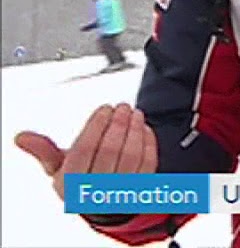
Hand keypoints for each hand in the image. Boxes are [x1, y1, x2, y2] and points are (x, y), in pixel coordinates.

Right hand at [14, 103, 157, 200]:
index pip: (84, 150)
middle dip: (118, 123)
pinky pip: (148, 164)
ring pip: (132, 156)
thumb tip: (21, 136)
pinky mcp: (140, 190)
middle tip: (122, 106)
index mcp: (70, 184)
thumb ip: (43, 150)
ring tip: (135, 113)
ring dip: (135, 130)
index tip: (105, 107)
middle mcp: (95, 190)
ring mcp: (120, 192)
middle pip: (111, 151)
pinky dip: (148, 143)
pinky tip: (143, 128)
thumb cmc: (78, 177)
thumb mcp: (57, 167)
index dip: (96, 126)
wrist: (102, 204)